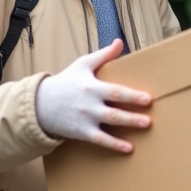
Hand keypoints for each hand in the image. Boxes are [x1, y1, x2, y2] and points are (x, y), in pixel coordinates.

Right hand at [35, 39, 150, 152]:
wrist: (42, 104)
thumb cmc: (66, 82)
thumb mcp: (83, 64)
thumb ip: (103, 55)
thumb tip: (119, 42)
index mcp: (92, 86)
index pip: (114, 91)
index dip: (132, 96)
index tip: (148, 99)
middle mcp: (90, 104)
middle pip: (114, 110)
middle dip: (132, 116)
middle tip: (149, 120)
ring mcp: (86, 119)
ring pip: (109, 124)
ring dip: (128, 126)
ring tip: (145, 126)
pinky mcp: (82, 132)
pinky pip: (101, 140)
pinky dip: (114, 145)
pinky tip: (129, 148)